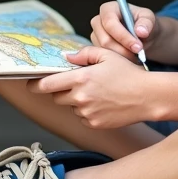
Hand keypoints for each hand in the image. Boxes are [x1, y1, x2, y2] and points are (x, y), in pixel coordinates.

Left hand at [29, 47, 154, 128]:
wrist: (147, 97)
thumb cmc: (128, 73)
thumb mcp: (106, 55)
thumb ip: (83, 54)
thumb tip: (65, 58)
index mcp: (81, 78)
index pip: (47, 84)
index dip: (35, 85)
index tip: (30, 84)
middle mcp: (80, 98)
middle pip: (56, 97)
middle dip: (61, 90)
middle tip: (77, 83)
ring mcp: (86, 113)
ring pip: (71, 107)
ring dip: (76, 101)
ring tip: (98, 92)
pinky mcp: (94, 124)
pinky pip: (82, 117)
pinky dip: (87, 111)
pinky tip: (103, 103)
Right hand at [89, 1, 158, 62]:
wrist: (143, 36)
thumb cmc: (143, 23)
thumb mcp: (149, 19)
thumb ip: (146, 23)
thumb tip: (141, 31)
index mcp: (109, 9)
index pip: (110, 23)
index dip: (123, 36)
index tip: (138, 46)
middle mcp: (98, 21)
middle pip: (105, 39)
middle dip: (123, 49)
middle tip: (139, 54)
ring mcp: (96, 35)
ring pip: (105, 51)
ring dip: (122, 56)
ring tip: (136, 56)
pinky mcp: (97, 47)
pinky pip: (105, 57)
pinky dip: (118, 60)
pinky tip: (130, 58)